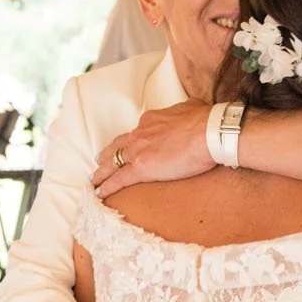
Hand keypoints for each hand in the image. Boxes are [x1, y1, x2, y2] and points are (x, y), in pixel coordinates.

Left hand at [91, 101, 216, 198]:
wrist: (207, 132)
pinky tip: (100, 193)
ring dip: (102, 172)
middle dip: (107, 154)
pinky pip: (118, 180)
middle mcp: (140, 133)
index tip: (129, 145)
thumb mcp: (192, 108)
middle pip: (118, 145)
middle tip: (99, 160)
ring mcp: (137, 151)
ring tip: (94, 179)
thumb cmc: (205, 120)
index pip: (137, 132)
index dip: (131, 140)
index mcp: (151, 120)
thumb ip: (185, 112)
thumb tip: (191, 113)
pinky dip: (107, 187)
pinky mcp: (140, 169)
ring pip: (112, 162)